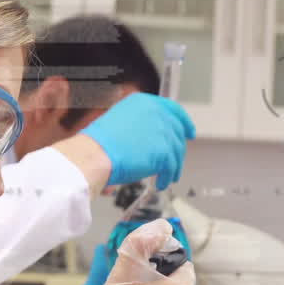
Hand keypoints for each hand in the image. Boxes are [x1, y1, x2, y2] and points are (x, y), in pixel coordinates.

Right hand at [81, 93, 195, 189]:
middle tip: (176, 160)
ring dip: (173, 166)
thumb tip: (151, 139)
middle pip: (177, 131)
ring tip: (167, 177)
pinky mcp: (163, 150)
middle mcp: (155, 112)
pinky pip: (171, 166)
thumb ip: (139, 125)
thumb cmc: (98, 143)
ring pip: (176, 151)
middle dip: (178, 148)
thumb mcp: (119, 122)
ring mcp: (161, 130)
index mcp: (143, 102)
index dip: (183, 122)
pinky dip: (167, 176)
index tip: (189, 132)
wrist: (94, 154)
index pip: (172, 109)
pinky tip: (161, 182)